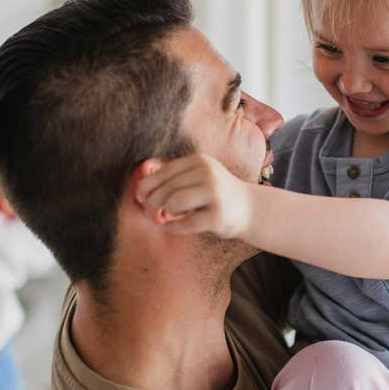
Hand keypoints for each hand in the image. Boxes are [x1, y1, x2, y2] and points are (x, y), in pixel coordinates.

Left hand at [136, 154, 252, 238]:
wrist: (249, 208)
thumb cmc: (215, 194)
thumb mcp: (198, 176)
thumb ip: (173, 177)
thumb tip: (139, 188)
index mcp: (199, 161)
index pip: (162, 173)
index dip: (146, 187)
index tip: (141, 198)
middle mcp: (207, 174)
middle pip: (165, 189)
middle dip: (152, 204)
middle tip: (151, 214)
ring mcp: (214, 195)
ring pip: (173, 203)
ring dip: (164, 214)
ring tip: (165, 218)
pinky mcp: (217, 216)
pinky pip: (185, 224)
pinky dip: (174, 228)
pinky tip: (174, 227)